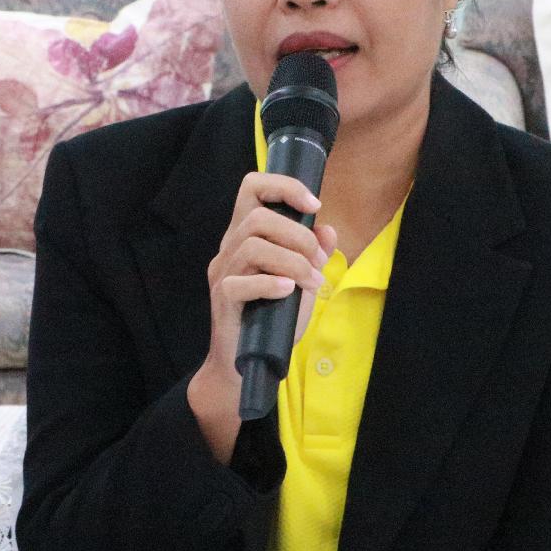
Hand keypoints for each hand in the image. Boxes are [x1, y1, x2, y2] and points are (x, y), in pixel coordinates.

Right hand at [187, 173, 336, 459]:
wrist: (246, 363)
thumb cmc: (273, 319)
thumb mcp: (302, 282)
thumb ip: (314, 254)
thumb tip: (327, 230)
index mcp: (246, 234)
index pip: (252, 187)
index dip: (283, 186)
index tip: (314, 205)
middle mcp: (230, 248)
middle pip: (256, 217)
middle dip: (297, 234)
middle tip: (318, 260)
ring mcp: (223, 273)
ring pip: (252, 246)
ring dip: (292, 261)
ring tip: (312, 282)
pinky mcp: (223, 300)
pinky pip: (242, 283)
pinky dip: (270, 284)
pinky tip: (288, 292)